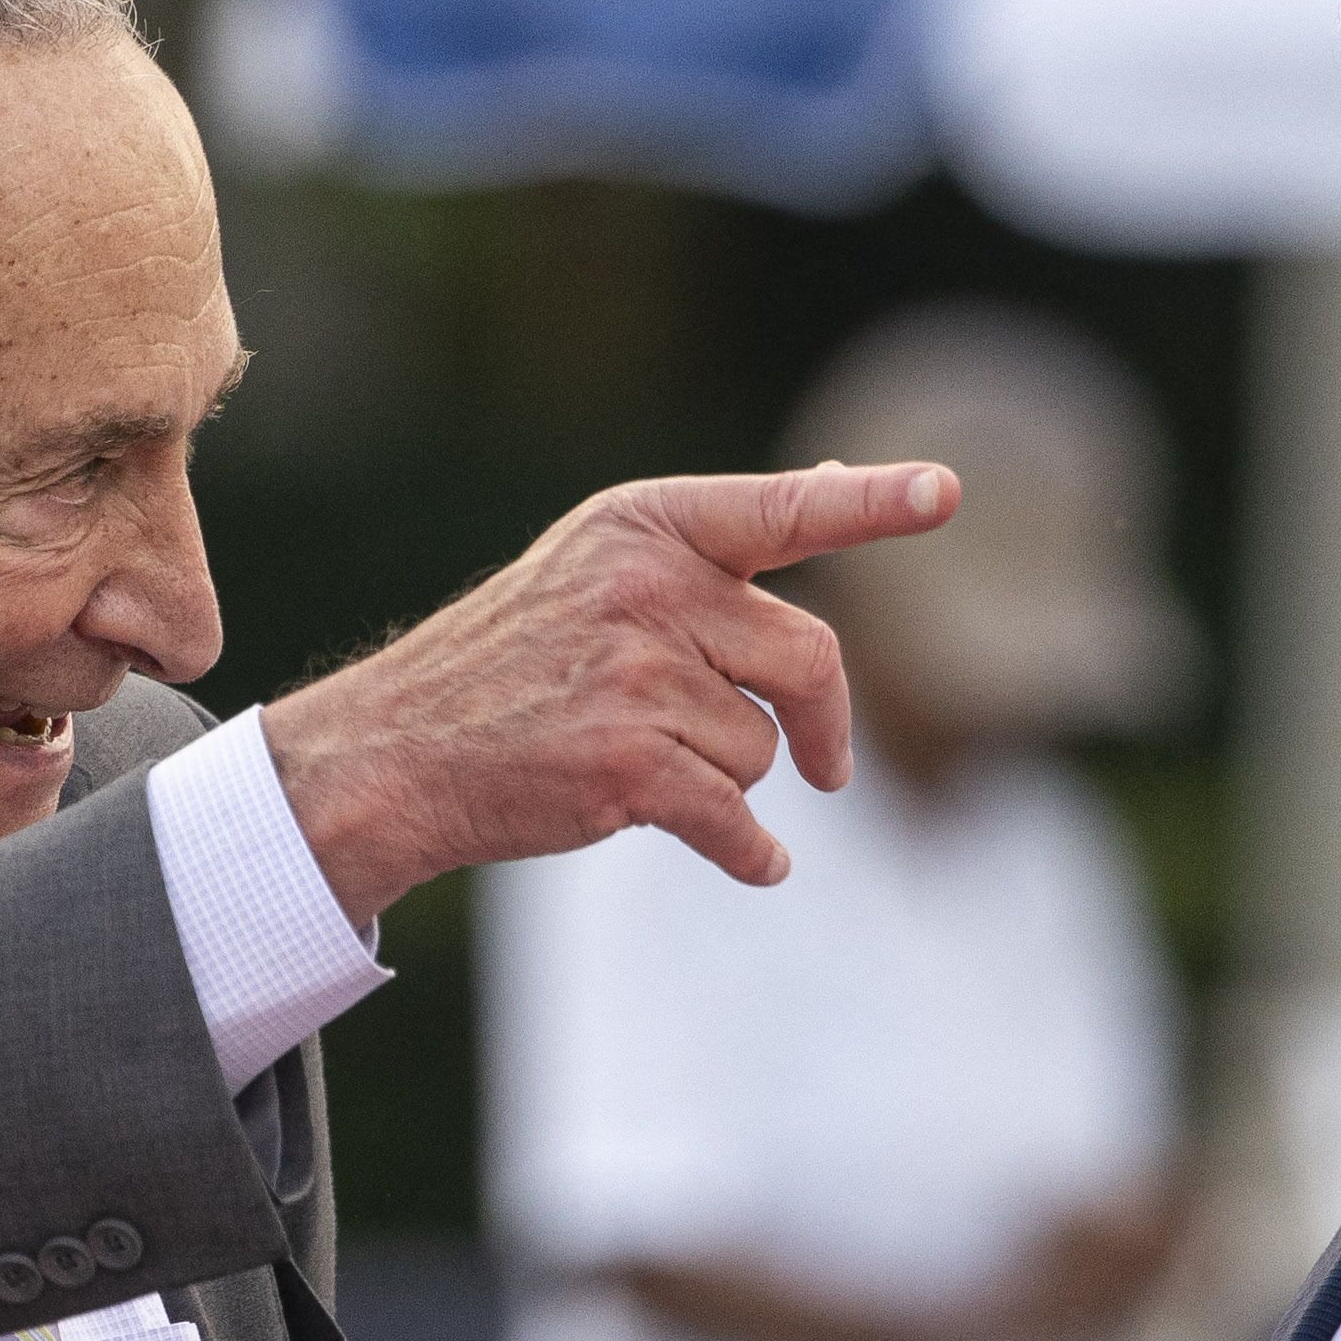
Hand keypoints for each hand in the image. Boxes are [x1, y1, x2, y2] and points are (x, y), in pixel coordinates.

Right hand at [262, 461, 956, 923]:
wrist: (396, 752)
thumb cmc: (515, 658)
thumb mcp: (602, 563)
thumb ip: (721, 542)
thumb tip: (841, 481)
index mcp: (645, 526)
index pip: (784, 510)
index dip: (873, 504)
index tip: (944, 491)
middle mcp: (645, 589)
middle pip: (809, 655)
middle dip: (823, 719)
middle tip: (828, 764)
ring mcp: (635, 678)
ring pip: (767, 747)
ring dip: (734, 776)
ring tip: (654, 765)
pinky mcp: (627, 767)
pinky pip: (738, 819)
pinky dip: (751, 852)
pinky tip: (752, 859)